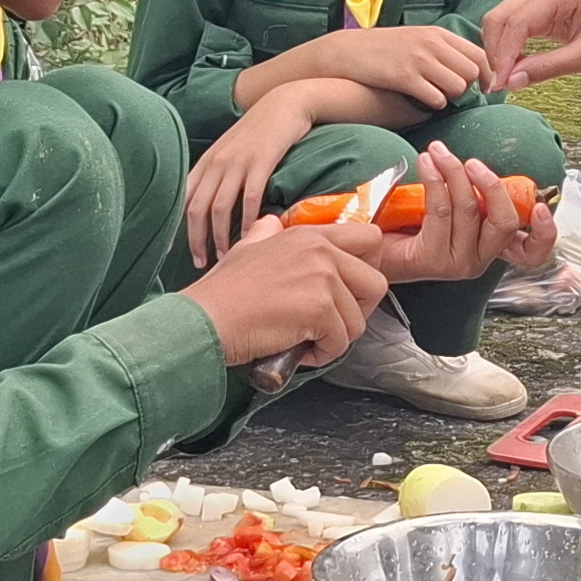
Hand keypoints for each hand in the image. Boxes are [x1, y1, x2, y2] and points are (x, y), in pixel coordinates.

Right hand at [181, 218, 388, 377]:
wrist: (204, 320)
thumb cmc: (222, 292)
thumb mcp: (246, 247)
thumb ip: (267, 234)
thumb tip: (271, 224)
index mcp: (309, 234)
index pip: (370, 238)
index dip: (367, 269)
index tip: (350, 292)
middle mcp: (321, 250)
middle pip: (376, 283)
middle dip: (358, 311)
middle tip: (329, 324)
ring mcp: (322, 278)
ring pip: (359, 321)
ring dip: (335, 339)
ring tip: (304, 339)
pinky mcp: (319, 309)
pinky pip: (341, 343)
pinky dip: (322, 355)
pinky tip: (297, 350)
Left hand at [183, 95, 317, 268]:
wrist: (283, 104)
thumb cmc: (257, 132)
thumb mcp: (229, 150)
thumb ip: (217, 175)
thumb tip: (209, 207)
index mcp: (206, 162)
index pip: (182, 199)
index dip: (175, 228)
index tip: (172, 251)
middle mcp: (216, 163)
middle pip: (197, 208)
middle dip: (195, 240)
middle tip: (201, 262)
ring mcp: (238, 162)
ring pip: (220, 207)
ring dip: (220, 236)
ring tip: (224, 255)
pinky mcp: (261, 162)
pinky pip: (251, 197)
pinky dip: (248, 220)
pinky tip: (250, 235)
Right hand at [323, 23, 485, 108]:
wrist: (347, 51)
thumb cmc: (384, 48)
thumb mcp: (417, 38)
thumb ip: (442, 48)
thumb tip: (470, 66)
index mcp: (438, 33)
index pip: (480, 54)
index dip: (486, 74)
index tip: (482, 87)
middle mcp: (432, 43)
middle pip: (473, 71)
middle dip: (469, 87)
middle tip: (454, 93)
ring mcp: (418, 60)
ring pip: (458, 86)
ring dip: (451, 96)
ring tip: (436, 95)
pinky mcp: (404, 77)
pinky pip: (436, 98)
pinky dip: (434, 104)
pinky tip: (423, 101)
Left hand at [365, 143, 561, 283]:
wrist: (370, 246)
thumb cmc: (409, 221)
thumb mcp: (452, 206)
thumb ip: (474, 195)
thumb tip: (482, 165)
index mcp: (491, 248)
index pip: (532, 253)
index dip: (546, 233)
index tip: (539, 206)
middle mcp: (479, 261)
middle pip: (503, 221)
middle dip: (490, 183)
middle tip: (471, 161)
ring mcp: (457, 264)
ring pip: (468, 209)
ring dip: (452, 171)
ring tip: (436, 151)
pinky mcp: (433, 260)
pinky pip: (441, 210)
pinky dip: (435, 179)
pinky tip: (427, 163)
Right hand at [478, 0, 580, 92]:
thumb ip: (546, 68)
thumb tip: (510, 82)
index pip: (517, 23)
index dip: (502, 55)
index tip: (498, 85)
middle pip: (501, 17)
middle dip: (494, 52)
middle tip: (496, 86)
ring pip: (503, 21)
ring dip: (498, 50)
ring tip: (503, 81)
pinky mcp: (542, 7)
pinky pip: (514, 26)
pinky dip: (508, 48)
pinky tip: (512, 69)